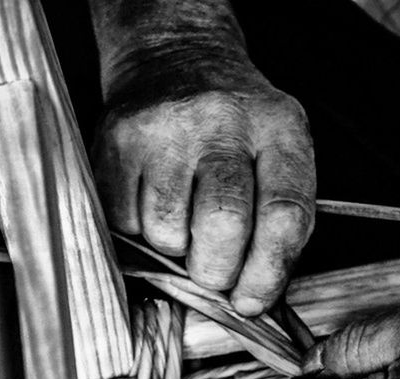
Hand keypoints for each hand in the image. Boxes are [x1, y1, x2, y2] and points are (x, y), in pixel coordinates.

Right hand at [93, 56, 314, 315]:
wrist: (174, 57)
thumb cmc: (235, 128)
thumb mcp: (277, 155)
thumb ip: (275, 223)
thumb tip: (250, 301)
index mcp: (279, 129)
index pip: (284, 216)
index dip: (268, 273)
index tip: (252, 301)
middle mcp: (222, 121)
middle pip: (222, 226)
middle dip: (217, 271)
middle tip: (214, 272)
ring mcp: (164, 128)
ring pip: (167, 232)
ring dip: (176, 250)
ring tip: (183, 223)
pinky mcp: (116, 139)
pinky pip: (125, 221)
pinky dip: (140, 232)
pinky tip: (153, 205)